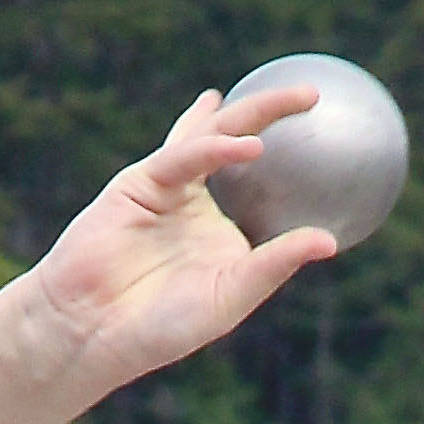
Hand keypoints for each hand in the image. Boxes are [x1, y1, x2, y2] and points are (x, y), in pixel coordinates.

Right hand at [28, 87, 335, 396]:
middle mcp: (197, 201)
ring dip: (252, 114)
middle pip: (240, 142)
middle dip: (274, 111)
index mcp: (220, 230)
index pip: (262, 186)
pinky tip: (249, 147)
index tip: (331, 144)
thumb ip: (274, 266)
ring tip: (294, 101)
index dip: (290, 161)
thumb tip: (330, 241)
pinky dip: (216, 148)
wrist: (92, 329)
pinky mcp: (141, 181)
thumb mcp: (230, 297)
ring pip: (214, 136)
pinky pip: (184, 157)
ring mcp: (169, 187)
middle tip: (313, 94)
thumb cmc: (160, 327)